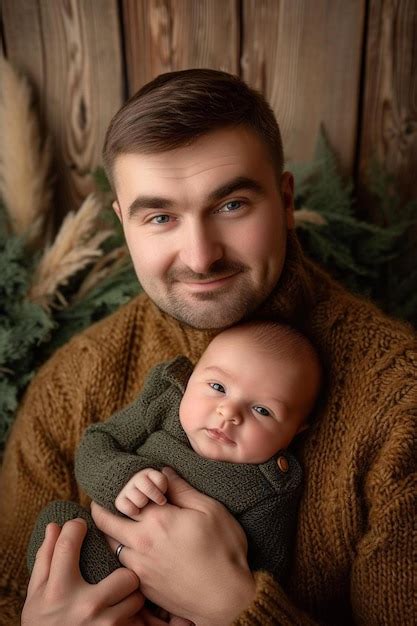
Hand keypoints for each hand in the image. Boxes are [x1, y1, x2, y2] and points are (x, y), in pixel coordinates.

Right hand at [21, 517, 144, 625]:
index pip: (68, 544)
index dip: (75, 527)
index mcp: (59, 591)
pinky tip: (122, 616)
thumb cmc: (42, 624)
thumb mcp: (36, 595)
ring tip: (119, 599)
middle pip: (124, 574)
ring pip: (136, 598)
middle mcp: (84, 607)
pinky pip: (138, 622)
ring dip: (130, 598)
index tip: (80, 525)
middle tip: (116, 575)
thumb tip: (55, 526)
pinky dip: (133, 619)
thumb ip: (45, 559)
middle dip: (122, 573)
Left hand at [91, 468, 255, 625]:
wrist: (227, 597)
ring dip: (111, 533)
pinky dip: (122, 555)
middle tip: (103, 502)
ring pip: (112, 545)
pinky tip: (134, 551)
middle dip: (101, 509)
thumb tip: (164, 472)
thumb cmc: (224, 550)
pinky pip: (122, 566)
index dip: (122, 488)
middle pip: (106, 523)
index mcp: (158, 519)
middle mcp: (142, 543)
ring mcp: (141, 568)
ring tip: (119, 525)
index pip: (124, 497)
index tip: (121, 484)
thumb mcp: (209, 510)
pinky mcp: (144, 588)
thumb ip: (182, 490)